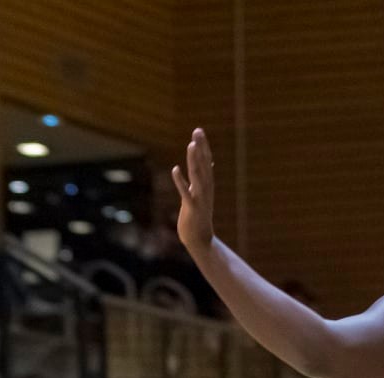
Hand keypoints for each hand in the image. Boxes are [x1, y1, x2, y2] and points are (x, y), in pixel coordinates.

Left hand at [171, 128, 216, 250]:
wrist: (199, 239)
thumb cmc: (198, 216)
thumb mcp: (201, 195)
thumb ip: (202, 179)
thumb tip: (208, 165)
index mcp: (207, 185)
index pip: (207, 162)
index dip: (203, 146)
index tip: (199, 131)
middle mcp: (206, 189)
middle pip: (204, 165)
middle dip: (201, 148)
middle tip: (198, 131)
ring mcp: (200, 198)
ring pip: (197, 176)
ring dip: (194, 161)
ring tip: (191, 145)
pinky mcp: (191, 208)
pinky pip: (185, 192)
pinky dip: (180, 181)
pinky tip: (175, 169)